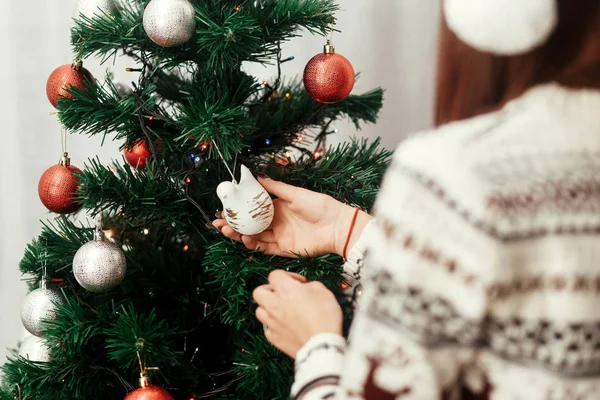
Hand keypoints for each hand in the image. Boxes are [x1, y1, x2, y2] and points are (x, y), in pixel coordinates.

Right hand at [213, 176, 372, 257]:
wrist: (337, 225)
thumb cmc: (319, 206)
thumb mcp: (294, 193)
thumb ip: (275, 188)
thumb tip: (257, 176)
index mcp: (278, 208)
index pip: (253, 210)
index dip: (238, 210)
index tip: (223, 209)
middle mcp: (276, 223)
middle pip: (250, 225)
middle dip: (233, 224)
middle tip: (218, 223)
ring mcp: (279, 237)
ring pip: (254, 237)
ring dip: (239, 234)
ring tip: (226, 230)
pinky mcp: (284, 249)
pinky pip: (265, 248)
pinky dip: (253, 245)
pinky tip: (244, 239)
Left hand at [253, 270, 342, 357]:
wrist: (322, 345)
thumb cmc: (325, 317)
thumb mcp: (323, 292)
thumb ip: (310, 285)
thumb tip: (305, 288)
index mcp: (285, 289)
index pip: (274, 274)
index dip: (288, 276)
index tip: (299, 283)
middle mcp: (274, 304)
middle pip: (259, 291)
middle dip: (270, 290)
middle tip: (283, 294)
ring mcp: (271, 322)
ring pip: (259, 310)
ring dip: (268, 308)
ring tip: (282, 310)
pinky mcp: (273, 338)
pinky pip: (266, 328)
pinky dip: (273, 325)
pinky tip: (284, 326)